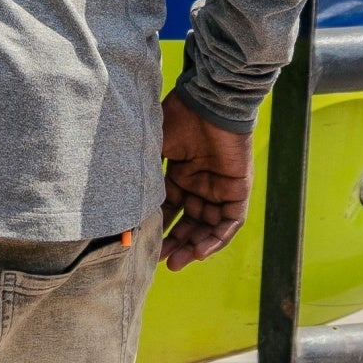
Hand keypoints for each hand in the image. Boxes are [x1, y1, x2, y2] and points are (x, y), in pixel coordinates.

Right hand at [157, 90, 250, 268]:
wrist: (209, 101)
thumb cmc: (179, 118)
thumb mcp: (154, 149)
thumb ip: (145, 174)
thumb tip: (124, 202)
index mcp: (180, 175)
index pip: (169, 211)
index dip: (159, 229)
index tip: (145, 247)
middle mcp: (199, 185)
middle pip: (189, 223)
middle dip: (177, 244)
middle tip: (162, 261)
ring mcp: (220, 187)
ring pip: (210, 227)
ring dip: (196, 246)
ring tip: (179, 261)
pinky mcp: (238, 189)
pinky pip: (231, 221)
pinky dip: (218, 237)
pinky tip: (201, 250)